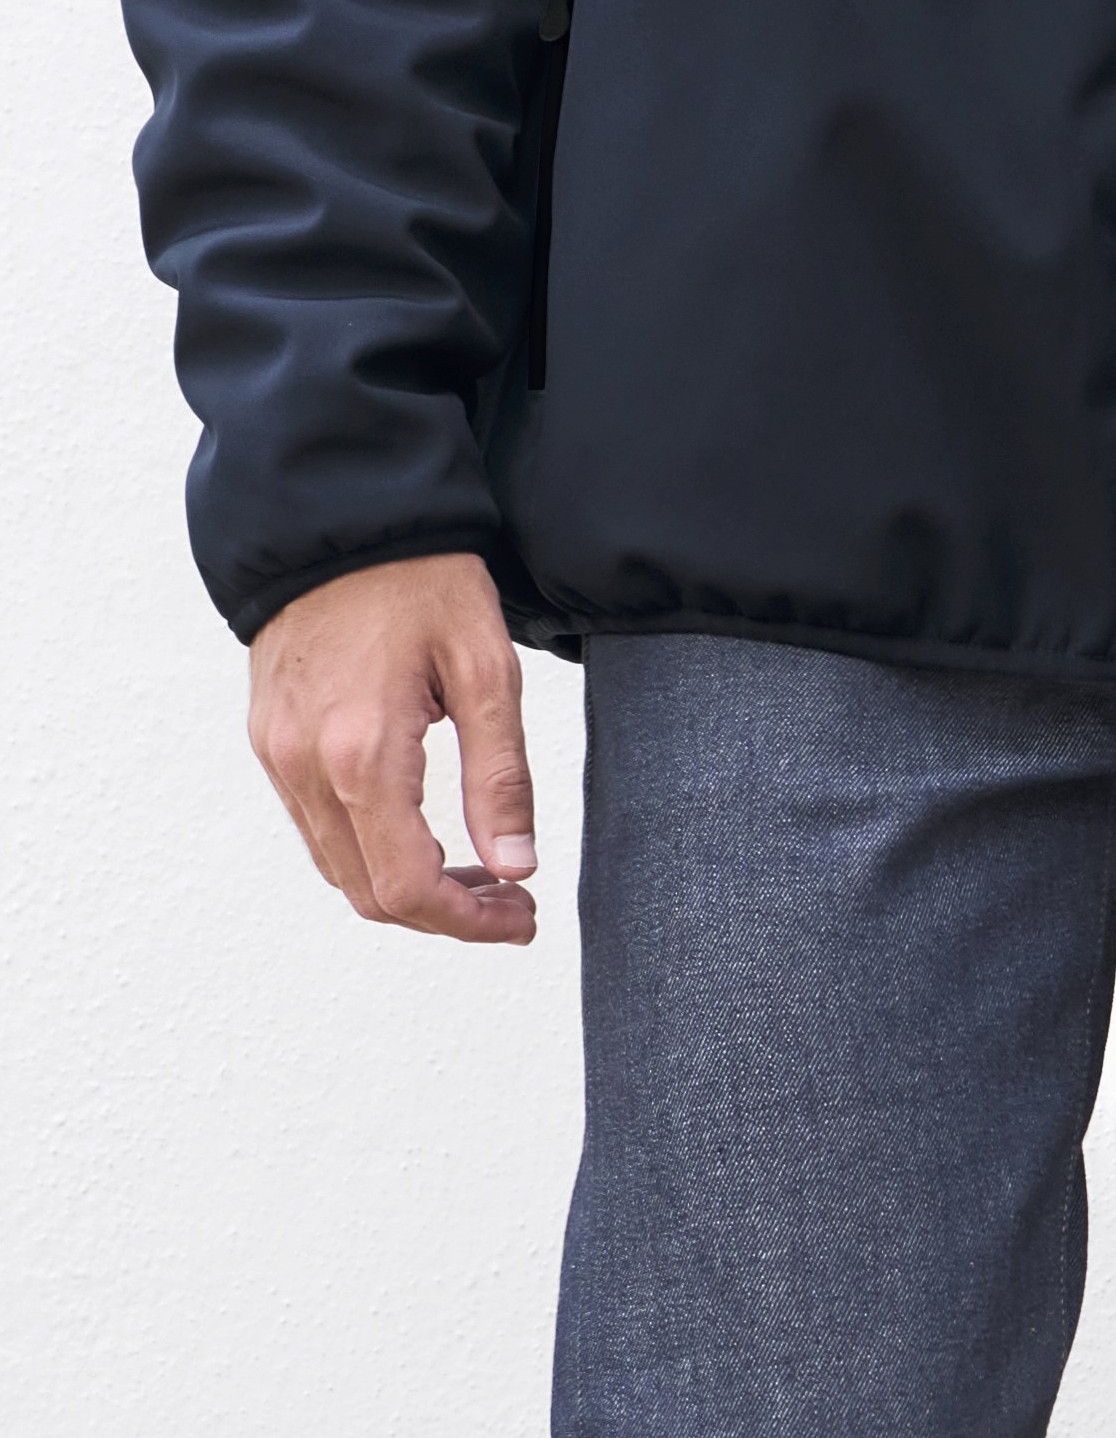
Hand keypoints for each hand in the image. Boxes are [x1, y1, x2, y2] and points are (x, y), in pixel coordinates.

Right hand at [245, 552, 539, 944]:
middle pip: (368, 893)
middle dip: (445, 913)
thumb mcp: (485, 665)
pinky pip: (315, 826)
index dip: (468, 921)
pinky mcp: (270, 741)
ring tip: (480, 871)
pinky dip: (369, 849)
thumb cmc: (422, 578)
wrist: (340, 516)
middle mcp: (306, 768)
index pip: (408, 887)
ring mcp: (279, 757)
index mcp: (362, 754)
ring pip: (338, 867)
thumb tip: (519, 867)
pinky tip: (422, 829)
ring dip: (406, 886)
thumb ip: (500, 773)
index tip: (522, 919)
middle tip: (512, 902)